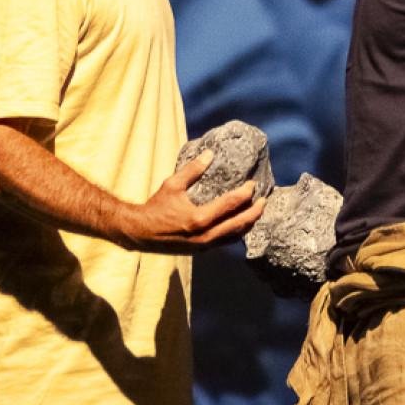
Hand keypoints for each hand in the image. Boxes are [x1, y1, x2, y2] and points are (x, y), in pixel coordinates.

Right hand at [121, 150, 264, 252]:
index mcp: (199, 219)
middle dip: (255, 211)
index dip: (246, 193)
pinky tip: (240, 223)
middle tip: (264, 200)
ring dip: (248, 223)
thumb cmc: (156, 207)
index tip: (252, 184)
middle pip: (240, 224)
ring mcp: (204, 246)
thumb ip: (192, 170)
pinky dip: (236, 232)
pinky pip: (225, 242)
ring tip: (257, 211)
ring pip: (235, 236)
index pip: (231, 205)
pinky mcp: (202, 250)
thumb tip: (210, 154)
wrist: (141, 234)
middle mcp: (205, 235)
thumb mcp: (172, 185)